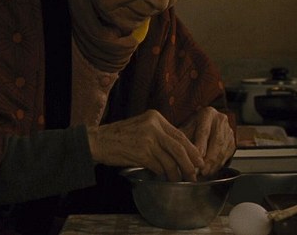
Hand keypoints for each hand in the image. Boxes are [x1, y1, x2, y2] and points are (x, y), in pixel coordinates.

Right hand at [86, 109, 203, 181]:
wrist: (98, 140)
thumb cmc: (119, 136)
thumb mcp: (141, 126)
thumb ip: (159, 134)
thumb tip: (179, 150)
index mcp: (155, 117)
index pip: (179, 134)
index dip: (191, 149)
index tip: (198, 159)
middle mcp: (153, 126)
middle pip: (179, 147)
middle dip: (190, 162)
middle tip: (195, 173)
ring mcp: (147, 139)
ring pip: (171, 159)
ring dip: (177, 173)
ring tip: (180, 179)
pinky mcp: (141, 152)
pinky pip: (159, 167)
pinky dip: (164, 174)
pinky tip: (165, 178)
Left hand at [179, 107, 235, 176]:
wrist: (206, 123)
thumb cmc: (193, 126)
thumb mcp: (186, 128)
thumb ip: (182, 140)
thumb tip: (176, 154)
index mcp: (207, 114)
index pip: (204, 131)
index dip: (201, 145)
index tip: (197, 157)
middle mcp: (220, 120)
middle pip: (216, 142)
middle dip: (209, 159)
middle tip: (201, 171)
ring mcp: (228, 130)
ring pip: (223, 150)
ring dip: (214, 164)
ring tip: (204, 174)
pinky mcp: (232, 141)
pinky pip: (227, 155)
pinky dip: (218, 165)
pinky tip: (211, 171)